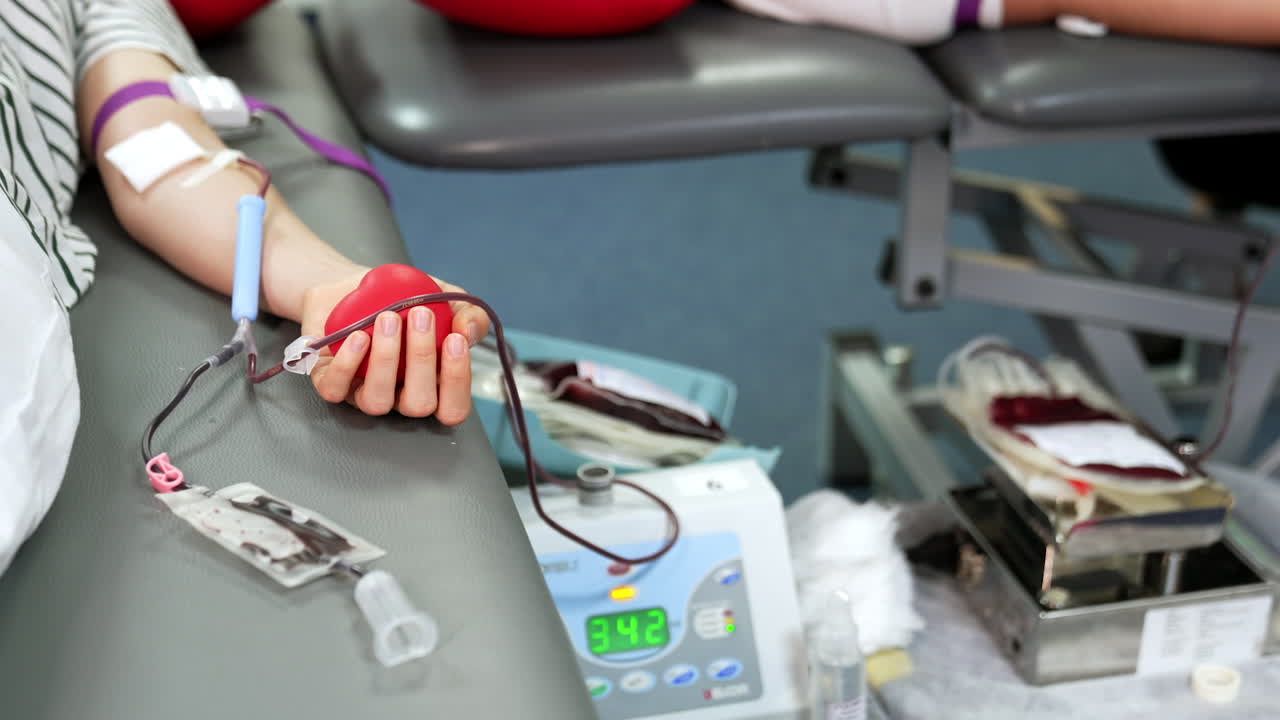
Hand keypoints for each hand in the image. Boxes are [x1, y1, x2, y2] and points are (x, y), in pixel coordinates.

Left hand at [299, 267, 490, 421]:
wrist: (354, 287)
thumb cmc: (404, 300)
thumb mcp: (445, 299)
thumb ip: (469, 314)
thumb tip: (468, 331)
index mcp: (431, 385)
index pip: (453, 408)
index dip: (457, 381)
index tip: (454, 338)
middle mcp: (399, 397)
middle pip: (418, 405)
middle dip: (422, 360)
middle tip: (421, 315)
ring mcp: (363, 393)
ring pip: (377, 401)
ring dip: (386, 360)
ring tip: (388, 319)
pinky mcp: (330, 383)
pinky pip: (337, 389)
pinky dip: (348, 364)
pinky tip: (359, 336)